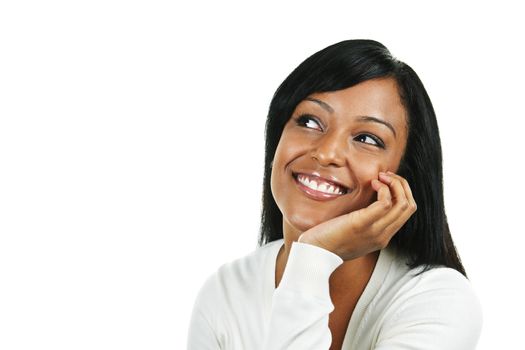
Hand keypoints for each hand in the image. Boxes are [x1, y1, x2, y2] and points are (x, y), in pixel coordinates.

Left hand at [297, 171, 416, 260]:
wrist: (312, 254)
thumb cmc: (326, 241)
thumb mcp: (351, 234)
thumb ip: (363, 223)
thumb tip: (365, 204)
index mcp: (381, 238)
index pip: (405, 213)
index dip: (401, 192)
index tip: (386, 181)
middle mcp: (382, 236)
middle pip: (409, 206)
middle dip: (402, 185)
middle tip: (386, 175)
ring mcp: (374, 231)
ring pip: (403, 204)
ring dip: (395, 183)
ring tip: (381, 176)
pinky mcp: (361, 224)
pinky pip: (385, 203)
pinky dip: (383, 188)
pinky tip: (372, 183)